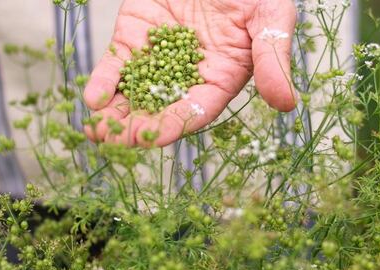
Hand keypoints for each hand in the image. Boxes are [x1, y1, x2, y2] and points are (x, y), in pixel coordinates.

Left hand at [84, 0, 296, 147]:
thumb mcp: (270, 16)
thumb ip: (273, 58)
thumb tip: (286, 104)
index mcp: (220, 78)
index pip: (195, 110)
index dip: (174, 124)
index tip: (153, 137)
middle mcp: (186, 74)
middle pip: (158, 109)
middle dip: (135, 126)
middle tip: (114, 142)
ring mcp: (156, 57)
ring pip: (132, 93)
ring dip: (114, 115)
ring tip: (95, 132)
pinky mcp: (133, 37)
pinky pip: (116, 65)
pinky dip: (103, 82)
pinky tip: (93, 98)